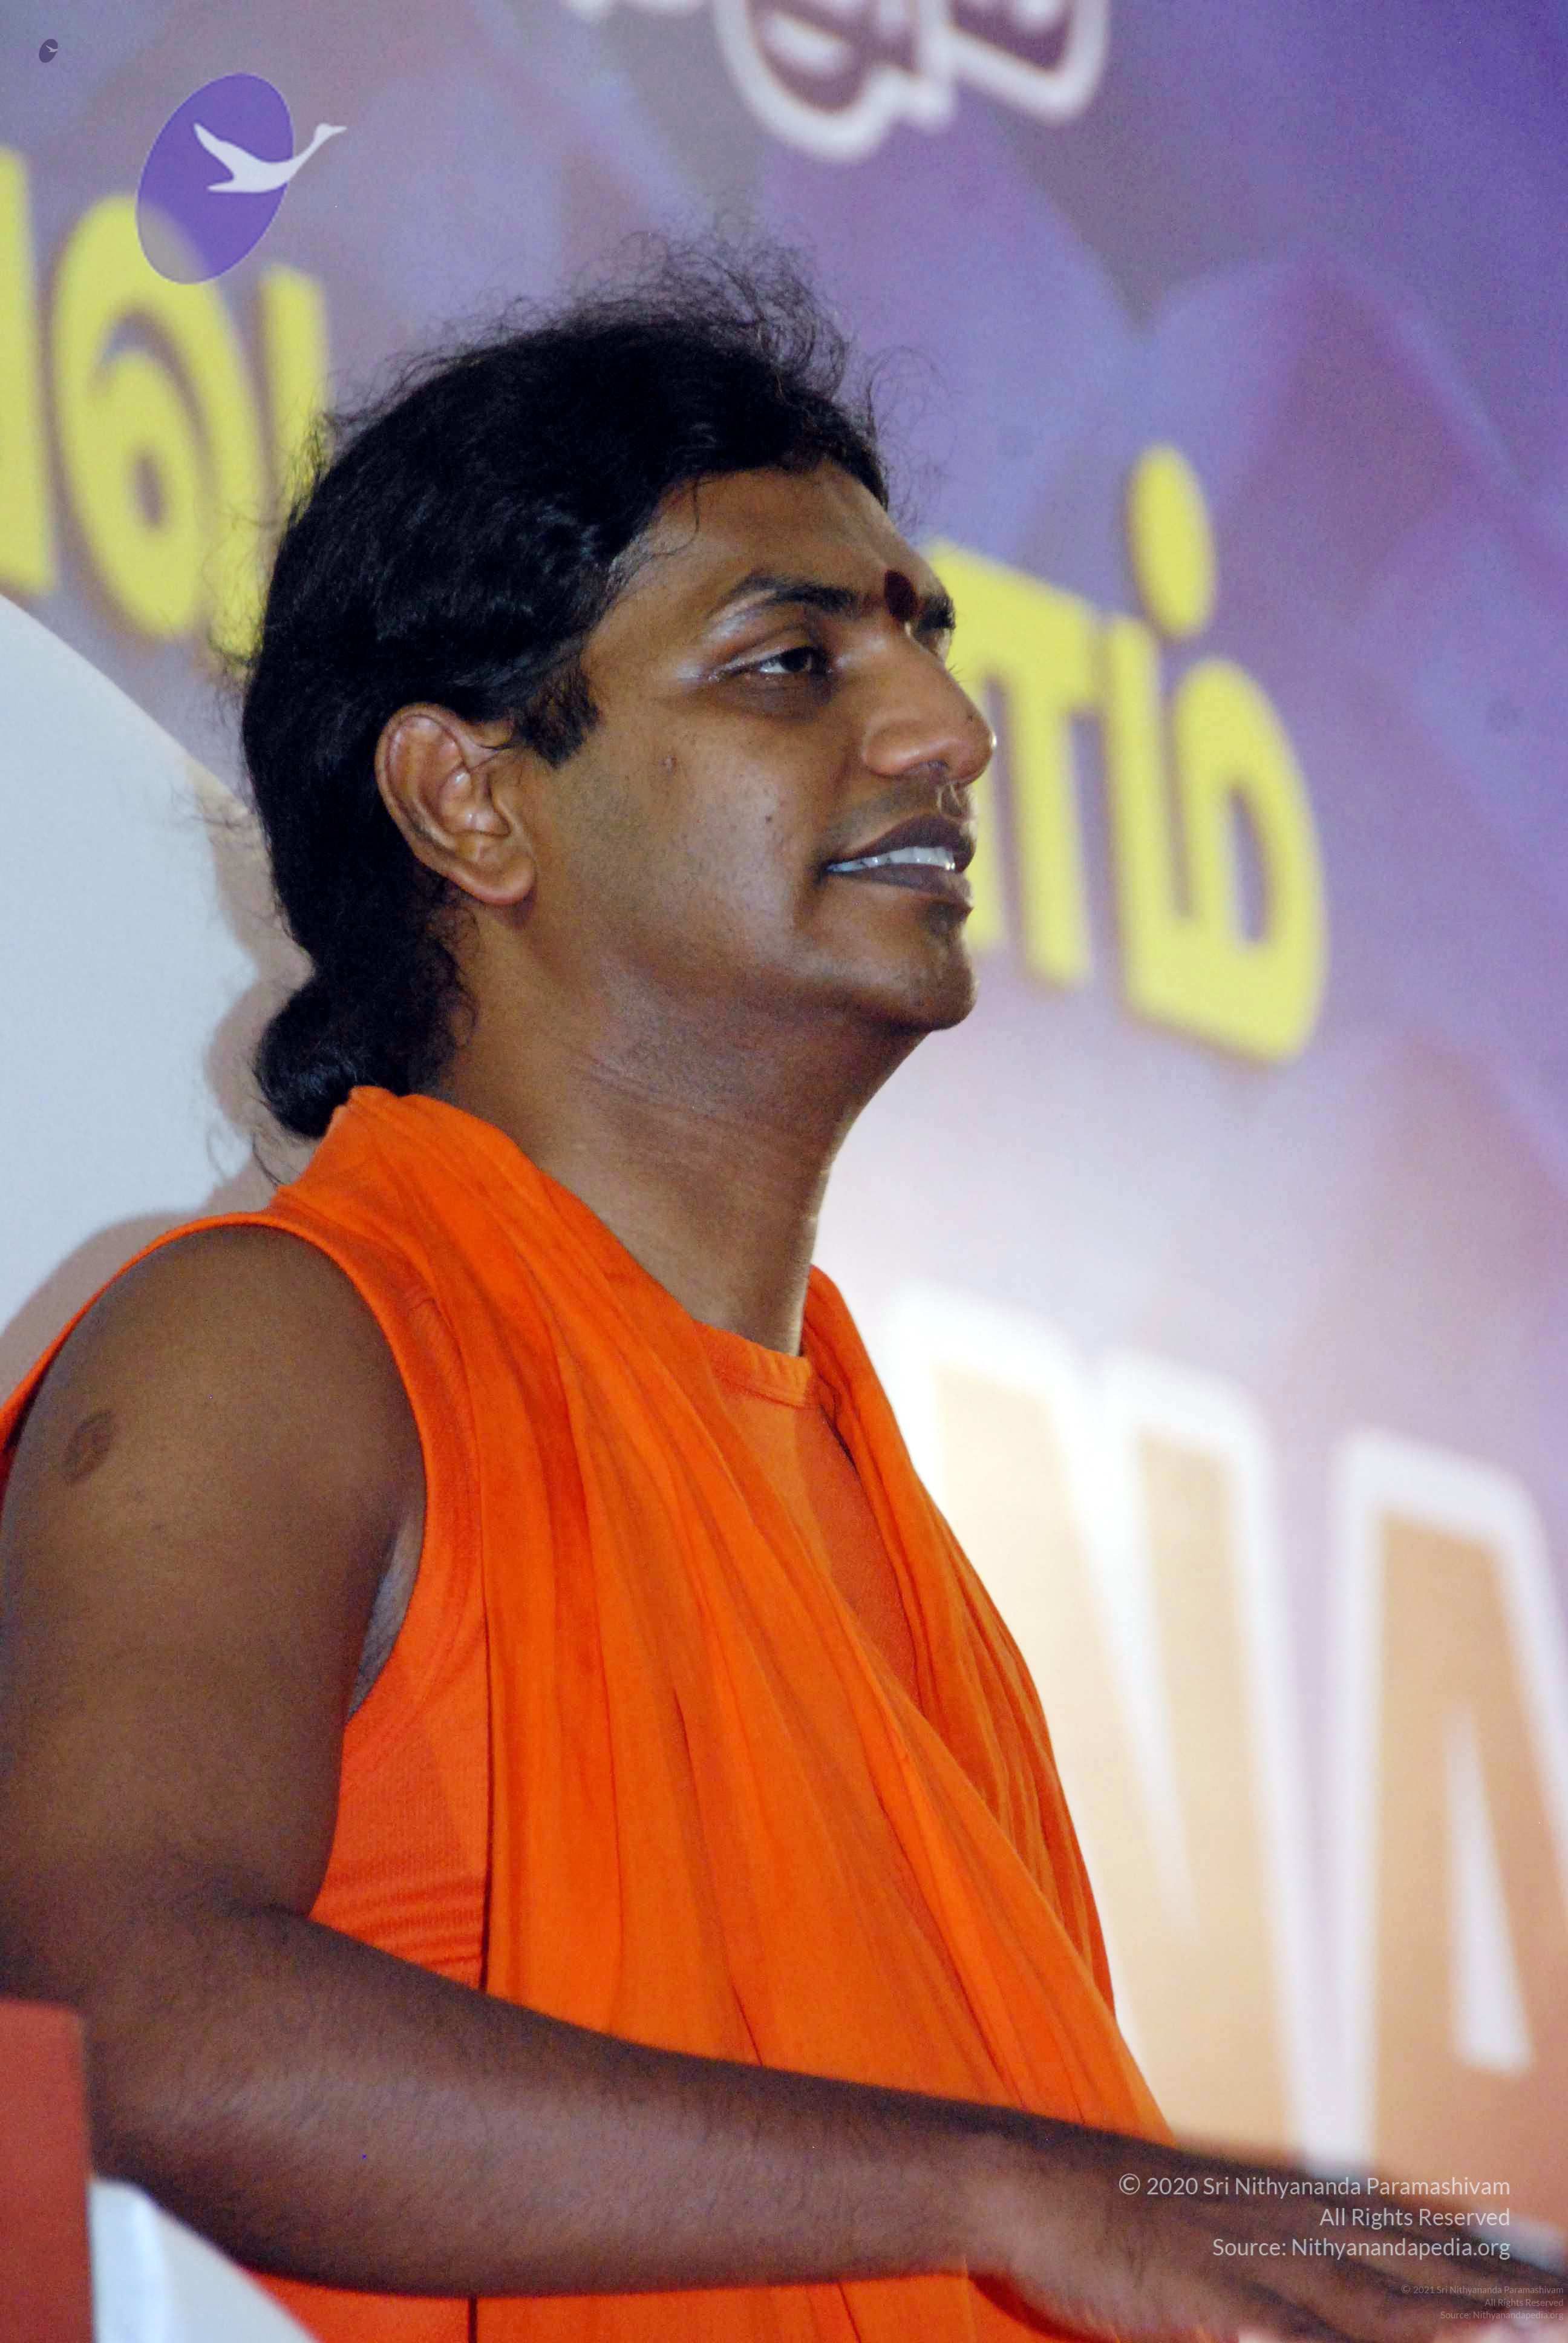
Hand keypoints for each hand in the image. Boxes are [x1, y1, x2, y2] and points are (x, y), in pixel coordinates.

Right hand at [974, 2123, 1567, 2342]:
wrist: (1030, 2176)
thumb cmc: (1136, 2215)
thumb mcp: (1237, 2221)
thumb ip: (1313, 2250)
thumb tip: (1385, 2275)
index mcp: (1312, 2205)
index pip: (1438, 2245)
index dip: (1509, 2272)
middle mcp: (1298, 2222)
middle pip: (1427, 2272)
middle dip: (1509, 2301)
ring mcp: (1251, 2254)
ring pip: (1371, 2303)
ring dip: (1450, 2323)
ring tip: (1526, 2335)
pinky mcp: (1198, 2291)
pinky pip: (1271, 2334)